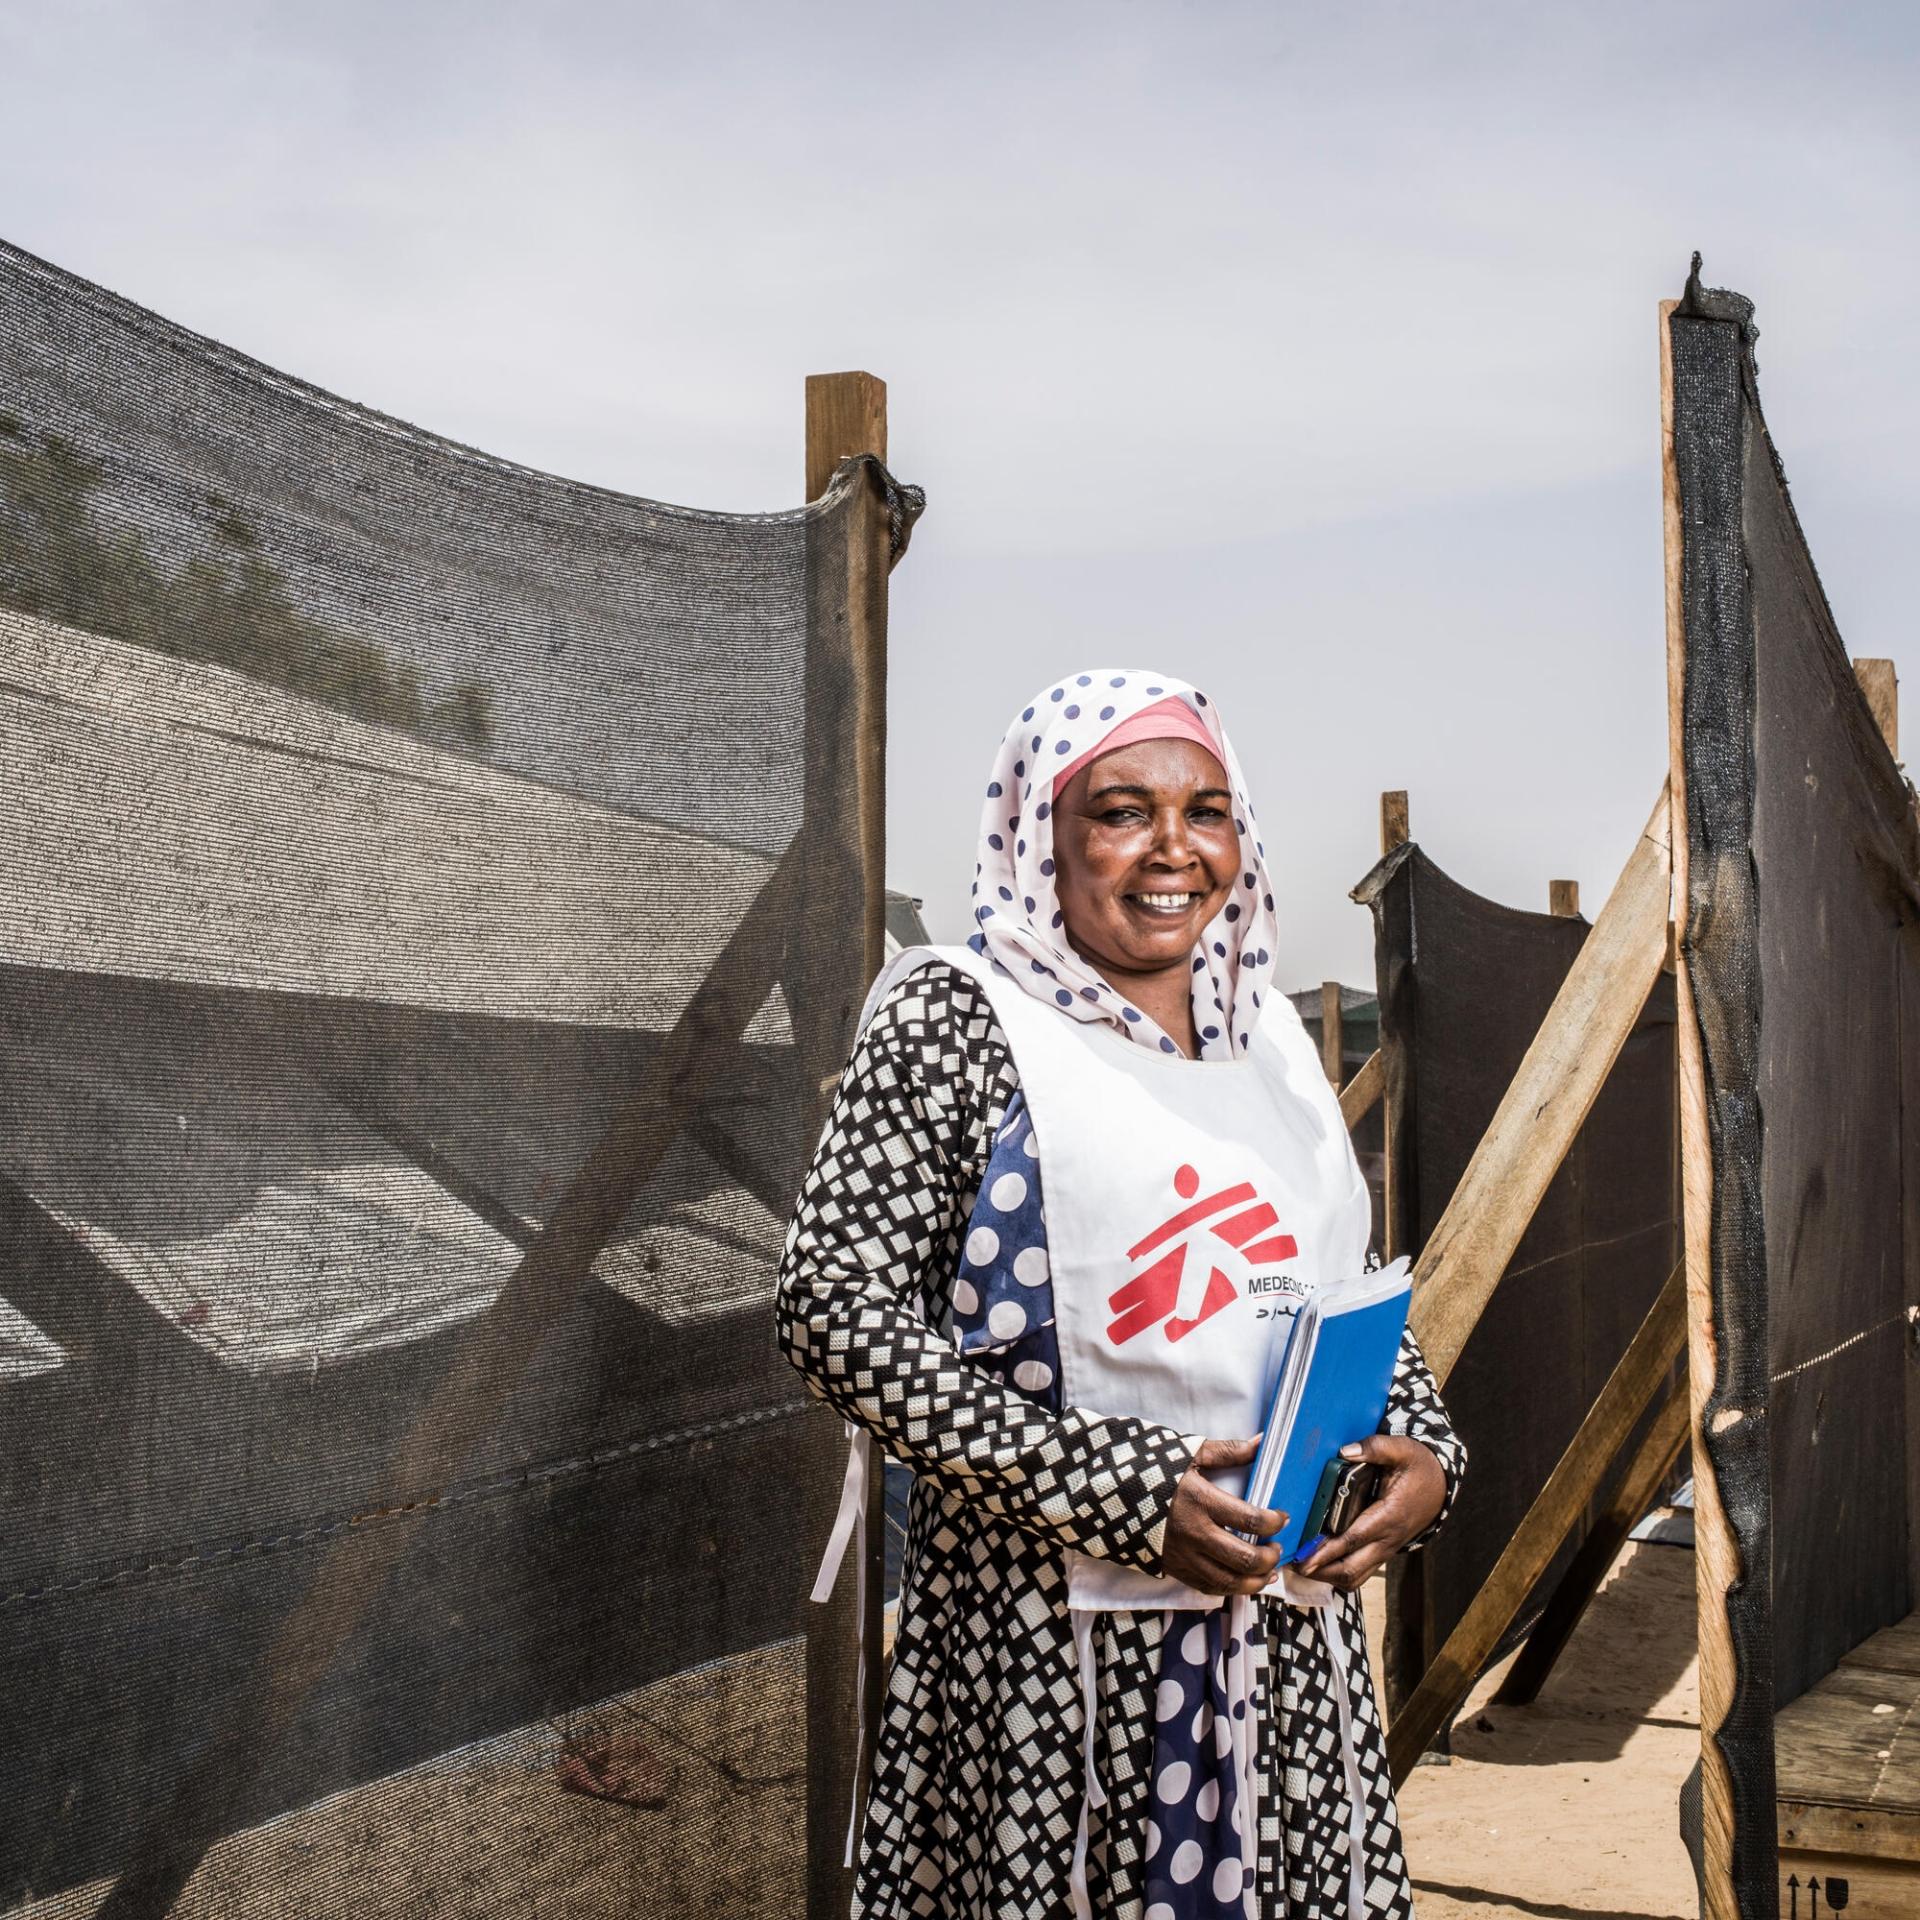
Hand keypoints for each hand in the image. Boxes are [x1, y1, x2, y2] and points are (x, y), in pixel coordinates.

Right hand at [1160, 1436, 1287, 1597]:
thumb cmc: (1151, 1469)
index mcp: (1200, 1500)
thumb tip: (1261, 1443)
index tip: (1282, 1518)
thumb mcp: (1188, 1453)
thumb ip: (1228, 1451)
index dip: (1274, 1522)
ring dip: (1256, 1580)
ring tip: (1268, 1570)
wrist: (1108, 1492)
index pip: (1251, 1520)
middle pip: (1244, 1558)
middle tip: (1277, 1546)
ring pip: (1229, 1581)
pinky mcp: (1173, 1569)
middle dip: (1270, 1556)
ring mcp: (1183, 1555)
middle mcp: (1194, 1533)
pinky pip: (1208, 1587)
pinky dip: (1231, 1588)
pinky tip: (1244, 1581)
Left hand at [1294, 1434, 1446, 1592]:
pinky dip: (1338, 1571)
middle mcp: (1387, 1539)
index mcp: (1390, 1516)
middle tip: (1292, 1563)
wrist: (1441, 1485)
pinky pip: (1360, 1570)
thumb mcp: (1402, 1449)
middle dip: (1321, 1571)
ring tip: (1301, 1565)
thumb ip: (1375, 1447)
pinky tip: (1319, 1561)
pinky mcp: (1383, 1550)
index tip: (1305, 1558)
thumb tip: (1346, 1451)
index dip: (1327, 1551)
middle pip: (1352, 1569)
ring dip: (1328, 1575)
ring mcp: (1386, 1548)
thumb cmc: (1419, 1467)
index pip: (1353, 1539)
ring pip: (1355, 1576)